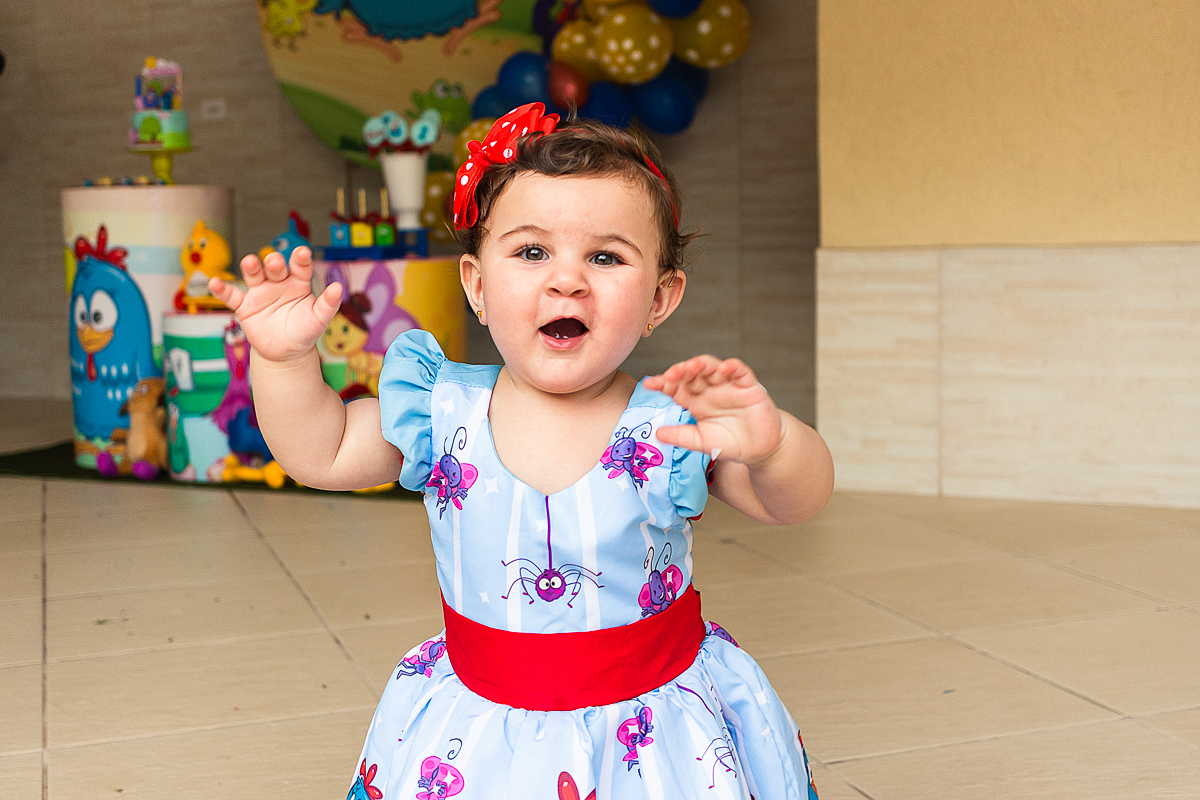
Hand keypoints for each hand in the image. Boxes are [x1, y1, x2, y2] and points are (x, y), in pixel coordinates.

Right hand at [209, 247, 341, 364]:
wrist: (286, 353)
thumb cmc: (305, 332)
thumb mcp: (319, 320)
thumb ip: (328, 305)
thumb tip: (338, 288)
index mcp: (298, 283)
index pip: (300, 267)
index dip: (300, 260)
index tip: (303, 253)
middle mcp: (278, 283)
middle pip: (274, 268)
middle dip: (274, 263)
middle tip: (275, 261)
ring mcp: (260, 293)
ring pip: (254, 276)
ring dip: (251, 268)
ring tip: (249, 262)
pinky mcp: (245, 307)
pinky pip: (232, 296)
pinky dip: (223, 290)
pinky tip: (214, 282)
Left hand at [644, 356, 783, 466]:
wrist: (760, 450)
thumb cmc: (730, 443)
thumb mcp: (701, 442)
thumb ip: (681, 436)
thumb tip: (657, 433)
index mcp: (695, 401)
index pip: (676, 387)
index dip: (663, 384)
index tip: (649, 384)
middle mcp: (709, 390)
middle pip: (692, 374)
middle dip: (680, 371)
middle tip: (671, 374)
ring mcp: (728, 386)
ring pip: (712, 368)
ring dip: (702, 364)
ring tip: (692, 366)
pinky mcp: (748, 386)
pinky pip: (740, 371)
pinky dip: (732, 367)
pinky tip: (724, 368)